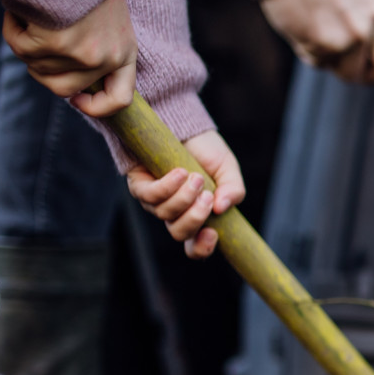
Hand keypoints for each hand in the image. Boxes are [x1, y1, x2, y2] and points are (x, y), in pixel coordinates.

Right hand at [2, 0, 136, 116]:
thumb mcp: (107, 16)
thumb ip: (96, 45)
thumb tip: (71, 81)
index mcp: (126, 51)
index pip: (120, 98)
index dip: (96, 106)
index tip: (76, 98)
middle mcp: (107, 58)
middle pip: (64, 88)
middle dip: (41, 69)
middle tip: (34, 40)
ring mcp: (83, 54)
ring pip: (38, 68)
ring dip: (26, 43)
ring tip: (34, 13)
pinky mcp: (56, 43)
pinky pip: (21, 47)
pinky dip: (14, 28)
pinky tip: (22, 7)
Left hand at [125, 131, 244, 258]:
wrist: (184, 126)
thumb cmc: (206, 151)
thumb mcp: (228, 170)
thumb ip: (234, 190)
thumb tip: (222, 207)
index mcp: (197, 216)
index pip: (196, 246)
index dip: (202, 248)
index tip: (212, 234)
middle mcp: (174, 214)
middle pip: (180, 233)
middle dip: (195, 218)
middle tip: (206, 196)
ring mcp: (155, 202)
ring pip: (166, 215)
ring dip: (183, 197)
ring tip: (195, 177)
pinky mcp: (140, 186)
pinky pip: (150, 196)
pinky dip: (167, 186)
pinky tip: (180, 172)